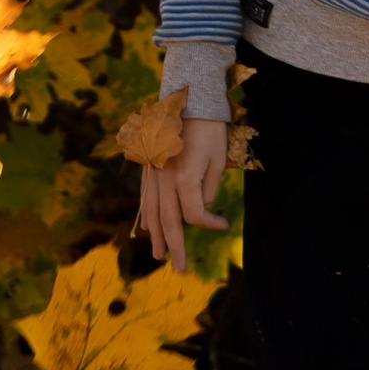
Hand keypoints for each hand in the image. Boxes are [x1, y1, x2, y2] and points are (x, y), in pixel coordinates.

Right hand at [139, 116, 228, 273]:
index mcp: (184, 178)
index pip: (194, 214)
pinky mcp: (149, 168)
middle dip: (175, 247)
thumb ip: (207, 188)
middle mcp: (165, 179)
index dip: (209, 223)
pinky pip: (146, 197)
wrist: (187, 101)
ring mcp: (153, 174)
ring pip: (153, 212)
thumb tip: (199, 207)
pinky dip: (147, 214)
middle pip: (169, 221)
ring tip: (159, 255)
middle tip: (180, 268)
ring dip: (157, 236)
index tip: (223, 223)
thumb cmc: (208, 130)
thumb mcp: (217, 160)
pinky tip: (148, 228)